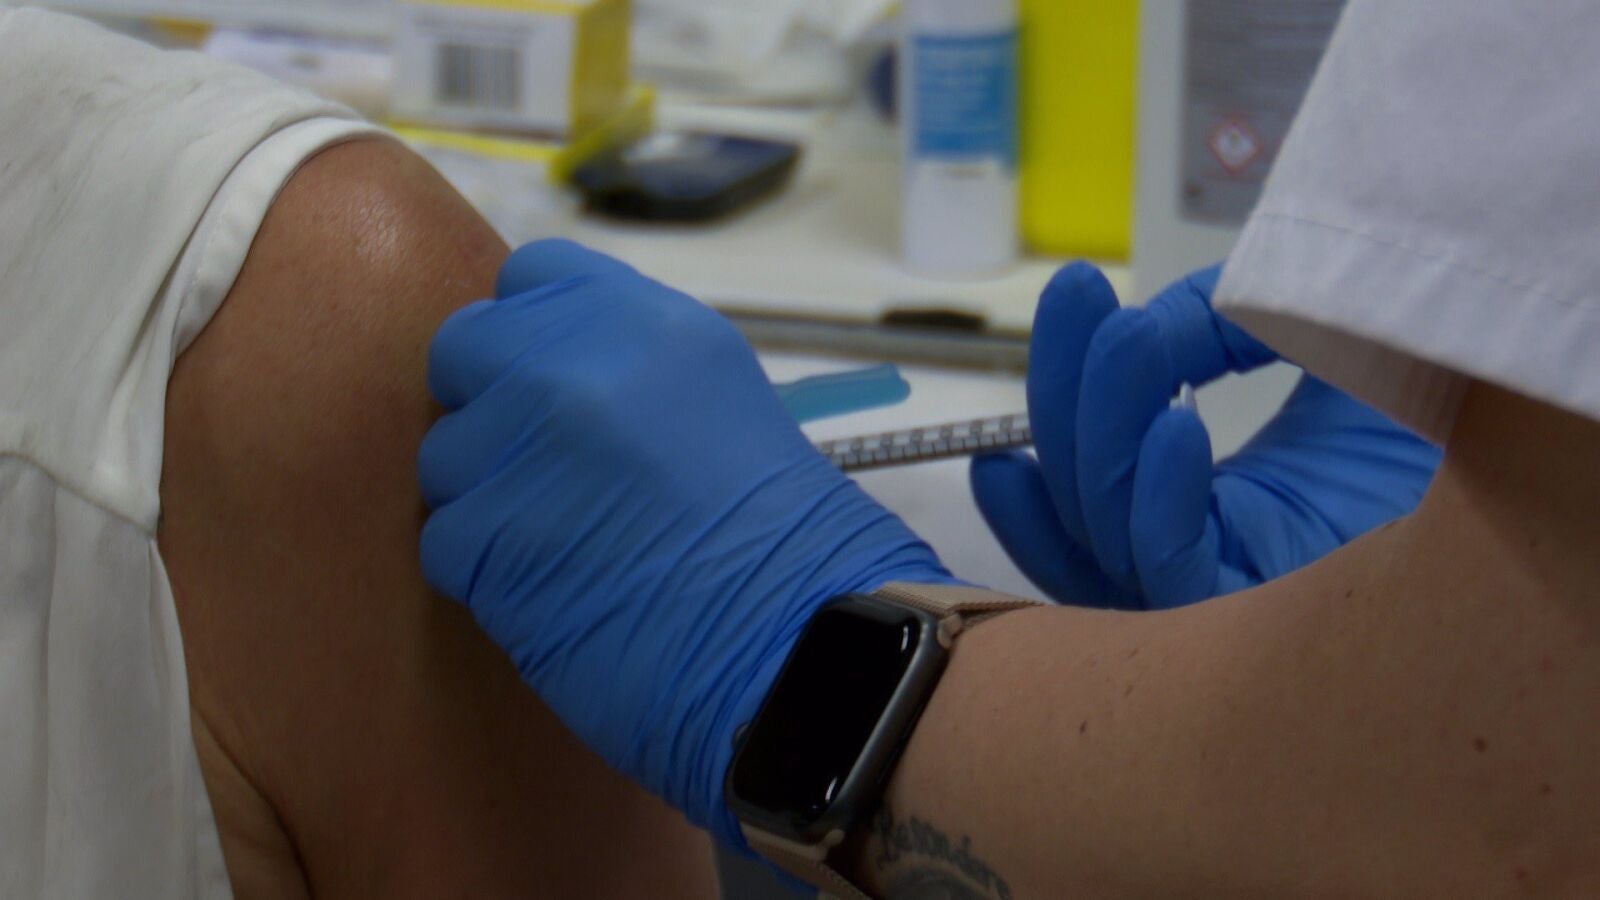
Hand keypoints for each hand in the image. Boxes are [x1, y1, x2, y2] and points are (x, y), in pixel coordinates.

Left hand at [417, 240, 951, 846]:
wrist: (797, 646)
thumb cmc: (788, 541)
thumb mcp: (719, 400)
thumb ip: (628, 367)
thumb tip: (545, 370)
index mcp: (649, 322)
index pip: (531, 276)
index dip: (529, 330)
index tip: (548, 379)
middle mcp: (574, 366)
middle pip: (464, 349)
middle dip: (489, 405)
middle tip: (542, 469)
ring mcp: (524, 449)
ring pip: (446, 454)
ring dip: (487, 498)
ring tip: (564, 545)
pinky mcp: (488, 539)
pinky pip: (446, 538)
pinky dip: (486, 573)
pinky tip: (557, 592)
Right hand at [971, 263, 1441, 608]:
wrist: (1547, 423)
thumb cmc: (1458, 407)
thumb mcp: (1324, 345)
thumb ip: (1228, 323)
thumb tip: (1143, 326)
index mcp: (1221, 497)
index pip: (1106, 457)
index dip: (1073, 377)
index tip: (1079, 289)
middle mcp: (1213, 552)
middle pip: (1081, 499)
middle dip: (1062, 391)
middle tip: (1073, 295)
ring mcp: (1230, 594)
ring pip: (1103, 537)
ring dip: (1093, 433)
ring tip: (1123, 338)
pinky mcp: (1267, 621)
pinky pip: (1171, 573)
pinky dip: (1155, 499)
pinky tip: (1176, 424)